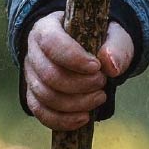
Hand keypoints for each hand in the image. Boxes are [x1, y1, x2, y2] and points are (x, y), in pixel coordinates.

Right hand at [25, 13, 134, 130]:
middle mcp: (33, 51)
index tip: (96, 67)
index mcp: (47, 28)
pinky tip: (84, 118)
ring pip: (45, 96)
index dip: (73, 58)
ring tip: (99, 97)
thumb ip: (117, 47)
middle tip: (102, 82)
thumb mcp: (114, 36)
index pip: (51, 43)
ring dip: (76, 103)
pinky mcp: (34, 95)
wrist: (91, 52)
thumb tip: (111, 67)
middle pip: (49, 75)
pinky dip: (62, 120)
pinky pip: (41, 113)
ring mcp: (31, 75)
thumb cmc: (100, 40)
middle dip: (80, 84)